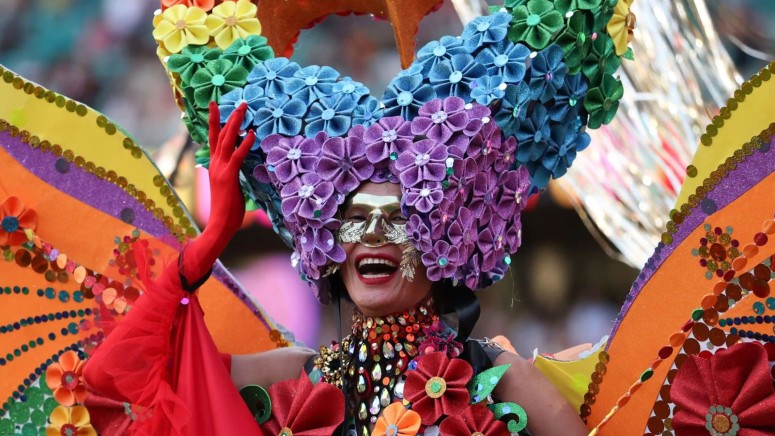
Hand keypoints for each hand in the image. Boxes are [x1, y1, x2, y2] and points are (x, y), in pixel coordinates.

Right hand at [206, 101, 255, 234]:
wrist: (219, 224)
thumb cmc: (227, 209)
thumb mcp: (228, 186)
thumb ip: (230, 174)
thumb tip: (237, 169)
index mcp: (214, 165)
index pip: (213, 138)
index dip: (215, 121)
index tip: (216, 105)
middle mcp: (214, 164)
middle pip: (220, 134)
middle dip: (229, 117)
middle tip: (239, 102)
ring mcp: (220, 169)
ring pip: (227, 140)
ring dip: (236, 123)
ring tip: (244, 109)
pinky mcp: (228, 177)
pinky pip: (237, 157)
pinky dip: (244, 144)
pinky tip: (251, 134)